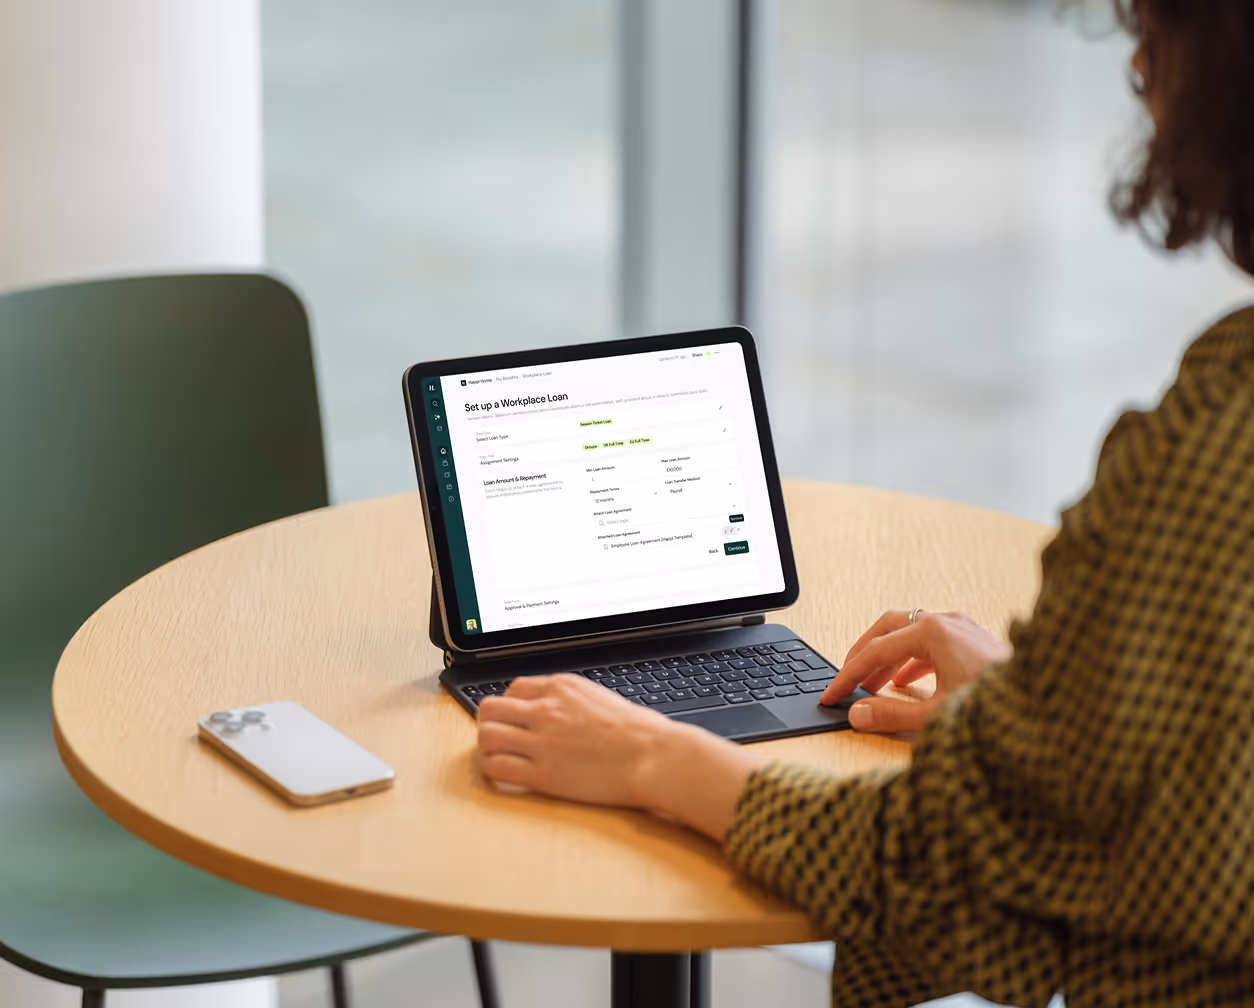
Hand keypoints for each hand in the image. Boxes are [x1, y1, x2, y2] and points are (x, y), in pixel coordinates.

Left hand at [477, 674, 764, 840]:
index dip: (511, 706)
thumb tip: (555, 709)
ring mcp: (541, 742)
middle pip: (489, 708)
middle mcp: (546, 710)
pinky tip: (505, 775)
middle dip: (490, 722)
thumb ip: (570, 700)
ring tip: (499, 757)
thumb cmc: (639, 732)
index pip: (513, 688)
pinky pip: (497, 768)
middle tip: (500, 737)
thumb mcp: (600, 697)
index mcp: (561, 687)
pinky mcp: (542, 774)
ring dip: (487, 747)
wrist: (654, 756)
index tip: (516, 719)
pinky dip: (493, 771)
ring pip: (486, 737)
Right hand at [821, 610, 1010, 733]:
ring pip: (908, 633)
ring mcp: (962, 628)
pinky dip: (909, 659)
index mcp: (933, 632)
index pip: (875, 651)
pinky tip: (904, 682)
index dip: (848, 676)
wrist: (1049, 705)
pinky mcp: (974, 640)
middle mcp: (946, 621)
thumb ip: (892, 715)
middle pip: (887, 629)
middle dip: (862, 656)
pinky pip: (929, 641)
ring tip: (870, 686)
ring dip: (886, 658)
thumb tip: (857, 714)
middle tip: (844, 680)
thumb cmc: (1000, 707)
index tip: (831, 695)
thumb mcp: (938, 716)